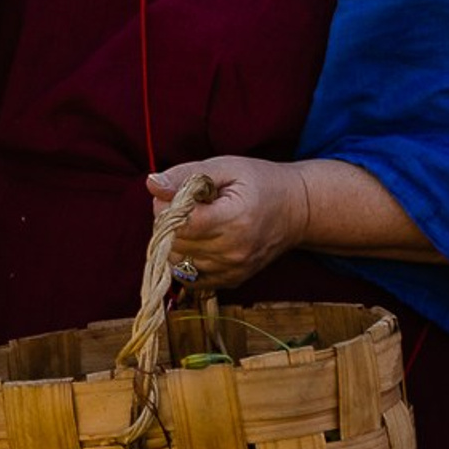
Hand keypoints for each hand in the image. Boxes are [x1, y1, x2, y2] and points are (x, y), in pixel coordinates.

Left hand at [145, 155, 311, 290]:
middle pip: (175, 244)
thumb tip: (152, 184)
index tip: (175, 194)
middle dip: (168, 223)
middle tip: (184, 205)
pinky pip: (190, 277)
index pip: (180, 224)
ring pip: (178, 262)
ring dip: (176, 242)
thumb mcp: (225, 167)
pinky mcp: (231, 281)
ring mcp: (234, 270)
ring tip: (195, 221)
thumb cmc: (260, 182)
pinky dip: (186, 259)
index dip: (167, 208)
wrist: (297, 210)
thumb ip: (186, 176)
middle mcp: (234, 251)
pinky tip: (200, 240)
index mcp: (234, 220)